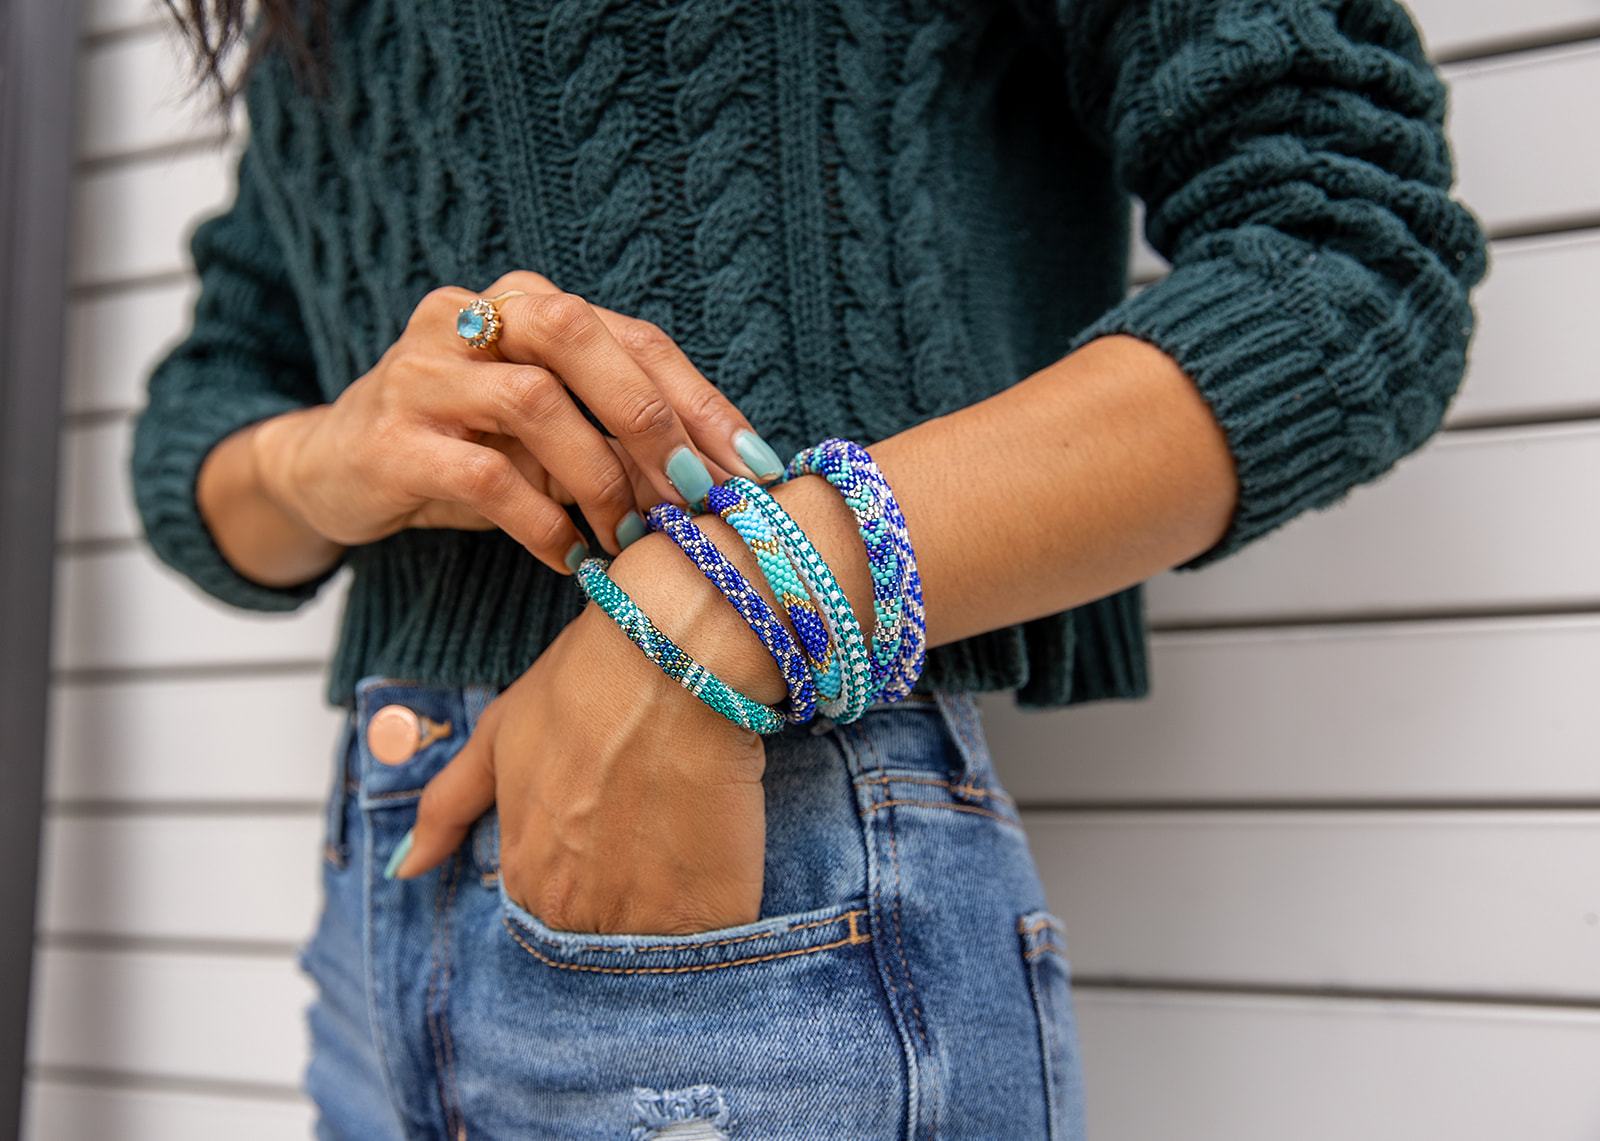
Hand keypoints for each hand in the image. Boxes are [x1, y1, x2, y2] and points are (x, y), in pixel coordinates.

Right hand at [249, 271, 784, 574]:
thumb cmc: (463, 448)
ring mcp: (422, 373)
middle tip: (695, 495)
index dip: (699, 401)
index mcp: (523, 303)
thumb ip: (613, 433)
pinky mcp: (389, 439)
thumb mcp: (545, 431)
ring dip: (599, 478)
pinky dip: (543, 523)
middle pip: (578, 337)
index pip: (632, 336)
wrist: (332, 469)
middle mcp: (470, 318)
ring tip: (629, 538)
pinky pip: (485, 476)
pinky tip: (571, 558)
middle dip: (650, 419)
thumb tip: (723, 479)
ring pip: (533, 401)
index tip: (753, 467)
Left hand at [390, 598, 768, 934]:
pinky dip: (722, 913)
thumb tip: (404, 869)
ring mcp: (643, 919)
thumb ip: (447, 808)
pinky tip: (727, 860)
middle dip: (631, 903)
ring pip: (660, 947)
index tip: (614, 837)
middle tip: (658, 839)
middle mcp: (574, 913)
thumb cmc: (580, 687)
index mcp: (524, 877)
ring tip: (692, 848)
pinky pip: (716, 939)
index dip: (588, 876)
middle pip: (606, 937)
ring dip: (675, 916)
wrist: (669, 663)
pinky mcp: (711, 914)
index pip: (550, 914)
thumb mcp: (496, 736)